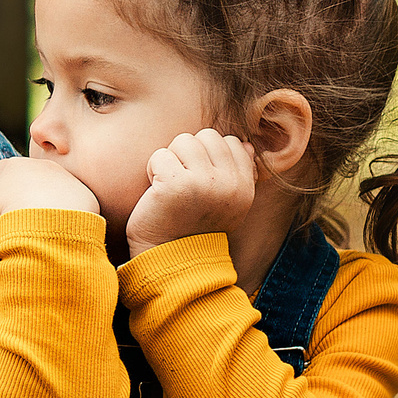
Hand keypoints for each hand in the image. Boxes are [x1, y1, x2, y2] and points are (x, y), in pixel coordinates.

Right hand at [0, 156, 100, 259]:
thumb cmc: (6, 218)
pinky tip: (60, 235)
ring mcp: (66, 180)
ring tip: (41, 230)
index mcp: (13, 168)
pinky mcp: (85, 197)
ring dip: (48, 206)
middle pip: (29, 180)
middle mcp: (41, 168)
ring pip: (54, 191)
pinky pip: (74, 208)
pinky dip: (67, 219)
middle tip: (16, 220)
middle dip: (22, 196)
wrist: (50, 223)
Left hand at [122, 129, 256, 257]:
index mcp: (244, 187)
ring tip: (170, 186)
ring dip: (171, 160)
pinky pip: (160, 155)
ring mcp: (203, 183)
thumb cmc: (194, 228)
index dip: (207, 156)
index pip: (230, 142)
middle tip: (182, 183)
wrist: (171, 261)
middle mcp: (229, 184)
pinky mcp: (175, 185)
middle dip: (188, 154)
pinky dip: (153, 170)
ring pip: (183, 140)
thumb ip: (239, 173)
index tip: (198, 183)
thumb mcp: (228, 204)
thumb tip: (245, 144)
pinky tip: (156, 192)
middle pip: (206, 136)